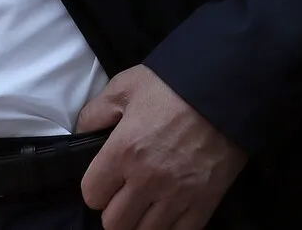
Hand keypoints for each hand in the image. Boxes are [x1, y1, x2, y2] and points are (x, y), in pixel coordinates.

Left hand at [76, 65, 245, 229]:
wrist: (221, 90)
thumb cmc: (170, 85)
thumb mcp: (124, 86)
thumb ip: (95, 112)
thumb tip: (80, 134)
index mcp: (123, 151)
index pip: (92, 195)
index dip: (95, 188)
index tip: (103, 179)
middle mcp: (147, 180)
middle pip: (114, 223)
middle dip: (114, 209)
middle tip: (122, 193)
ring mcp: (177, 196)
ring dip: (139, 221)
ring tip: (144, 204)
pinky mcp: (203, 204)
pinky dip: (169, 227)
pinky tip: (166, 211)